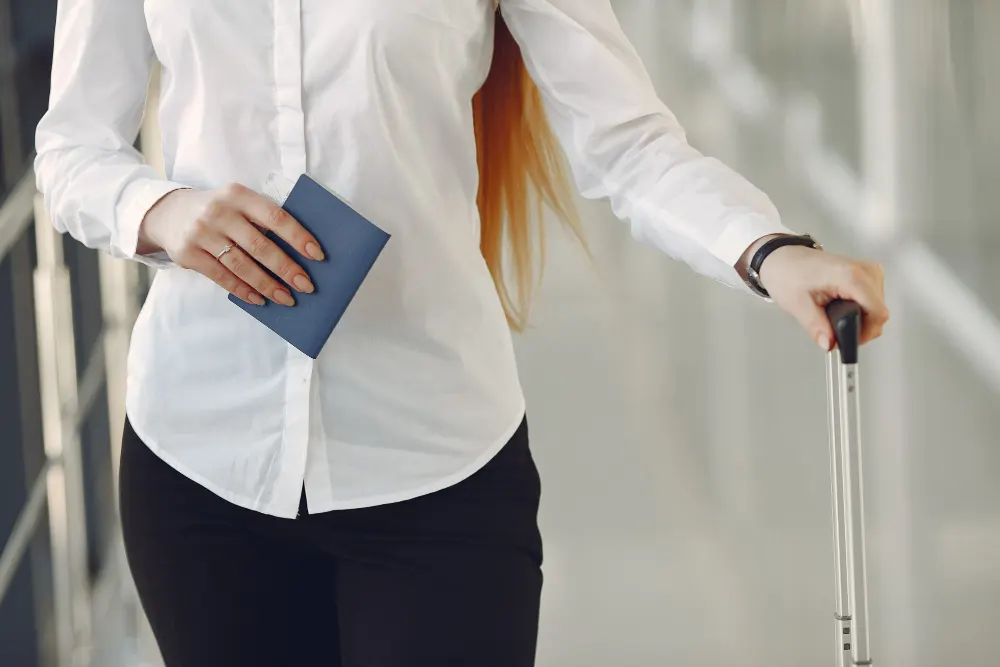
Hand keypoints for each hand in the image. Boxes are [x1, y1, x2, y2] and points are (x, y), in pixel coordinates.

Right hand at [138, 184, 323, 305]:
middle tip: (306, 286)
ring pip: (241, 265)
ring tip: (287, 298)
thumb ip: (262, 218)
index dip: (298, 236)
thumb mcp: (238, 202)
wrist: (168, 213)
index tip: (317, 255)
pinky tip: (260, 299)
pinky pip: (222, 277)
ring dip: (267, 285)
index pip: (275, 216)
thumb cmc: (219, 210)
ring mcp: (201, 233)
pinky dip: (243, 290)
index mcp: (238, 195)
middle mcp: (219, 212)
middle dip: (287, 268)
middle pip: (260, 245)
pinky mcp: (189, 254)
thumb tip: (300, 251)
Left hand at [751, 241, 888, 350]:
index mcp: (851, 276)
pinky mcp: (867, 274)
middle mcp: (865, 270)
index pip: (877, 313)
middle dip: (858, 328)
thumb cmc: (788, 274)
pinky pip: (873, 300)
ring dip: (859, 320)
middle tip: (832, 332)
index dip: (864, 333)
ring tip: (832, 318)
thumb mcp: (797, 304)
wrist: (784, 258)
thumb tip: (829, 344)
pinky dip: (859, 310)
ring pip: (877, 308)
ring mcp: (869, 271)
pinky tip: (840, 309)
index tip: (845, 341)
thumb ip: (815, 326)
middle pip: (879, 312)